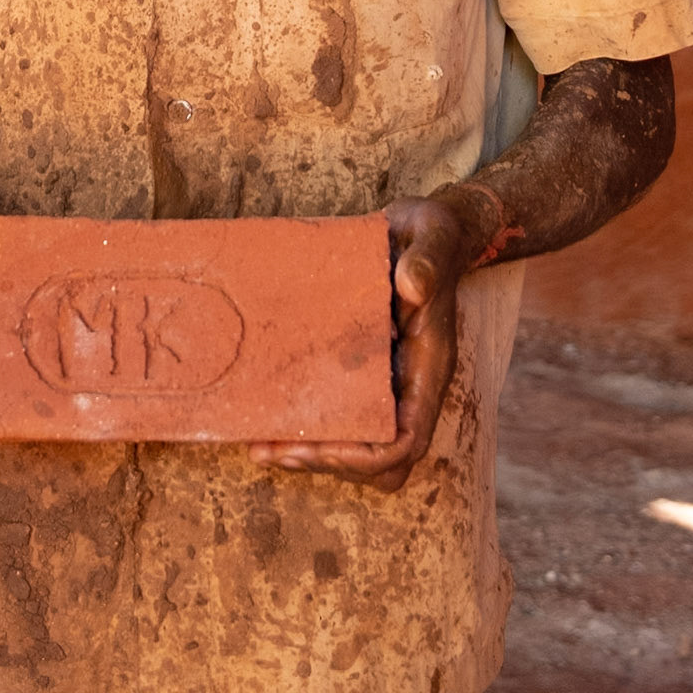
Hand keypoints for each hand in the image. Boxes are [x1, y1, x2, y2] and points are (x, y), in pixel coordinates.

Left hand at [247, 198, 467, 494]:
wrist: (424, 231)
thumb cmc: (433, 235)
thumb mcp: (433, 234)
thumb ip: (427, 259)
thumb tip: (411, 286)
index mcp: (428, 367)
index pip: (405, 441)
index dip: (363, 456)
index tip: (319, 444)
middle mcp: (408, 385)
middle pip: (378, 461)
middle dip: (327, 461)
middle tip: (273, 449)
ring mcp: (385, 382)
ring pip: (356, 446)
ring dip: (310, 452)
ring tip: (260, 444)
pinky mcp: (360, 370)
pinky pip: (338, 414)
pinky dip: (305, 424)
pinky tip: (265, 413)